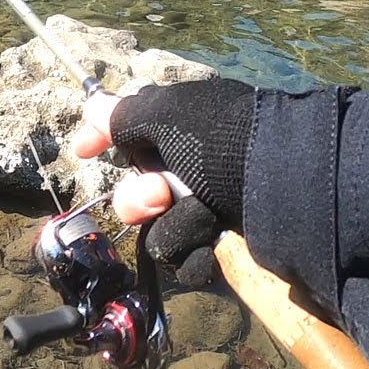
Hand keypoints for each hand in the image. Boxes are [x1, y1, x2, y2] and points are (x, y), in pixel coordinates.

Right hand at [73, 78, 255, 285]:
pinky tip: (217, 240)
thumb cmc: (224, 144)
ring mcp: (207, 214)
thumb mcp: (169, 116)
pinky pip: (186, 261)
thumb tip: (93, 106)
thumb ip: (123, 115)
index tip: (83, 151)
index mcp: (181, 132)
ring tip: (209, 215)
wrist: (285, 191)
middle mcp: (191, 172)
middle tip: (162, 194)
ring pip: (158, 232)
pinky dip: (199, 252)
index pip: (130, 134)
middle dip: (140, 198)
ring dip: (179, 224)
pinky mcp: (221, 251)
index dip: (102, 140)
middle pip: (135, 196)